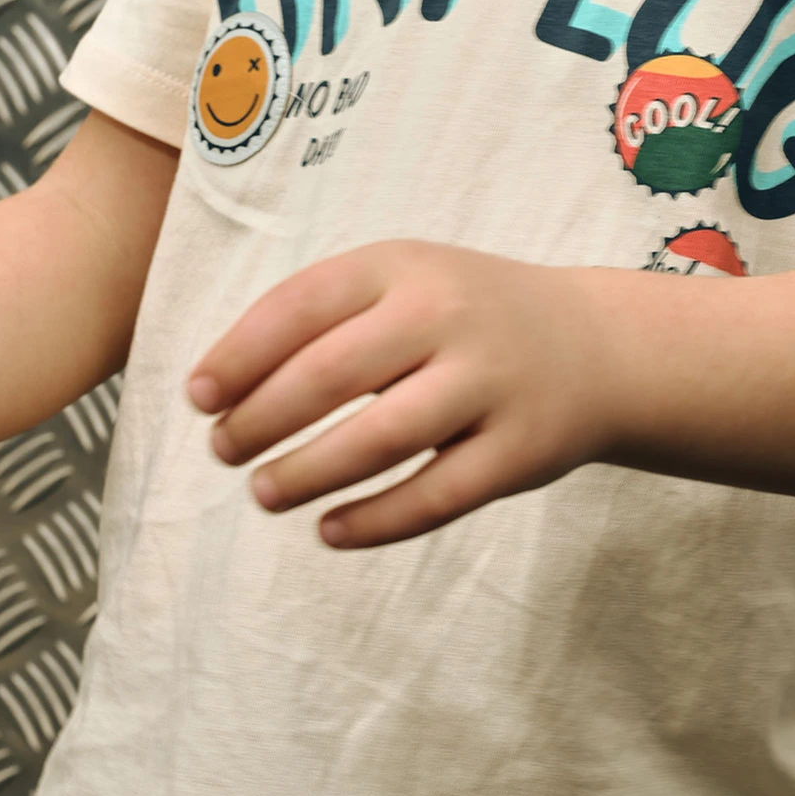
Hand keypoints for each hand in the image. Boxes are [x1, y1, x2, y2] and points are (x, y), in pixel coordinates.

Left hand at [188, 243, 612, 547]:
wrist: (596, 346)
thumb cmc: (467, 316)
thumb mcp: (404, 281)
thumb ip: (324, 316)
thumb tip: (220, 385)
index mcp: (404, 265)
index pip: (301, 306)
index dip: (238, 355)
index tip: (198, 397)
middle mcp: (448, 315)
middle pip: (330, 374)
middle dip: (260, 419)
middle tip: (224, 450)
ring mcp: (490, 383)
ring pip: (380, 439)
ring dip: (307, 472)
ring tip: (264, 492)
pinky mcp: (520, 451)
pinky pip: (436, 496)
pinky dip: (374, 520)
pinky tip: (328, 530)